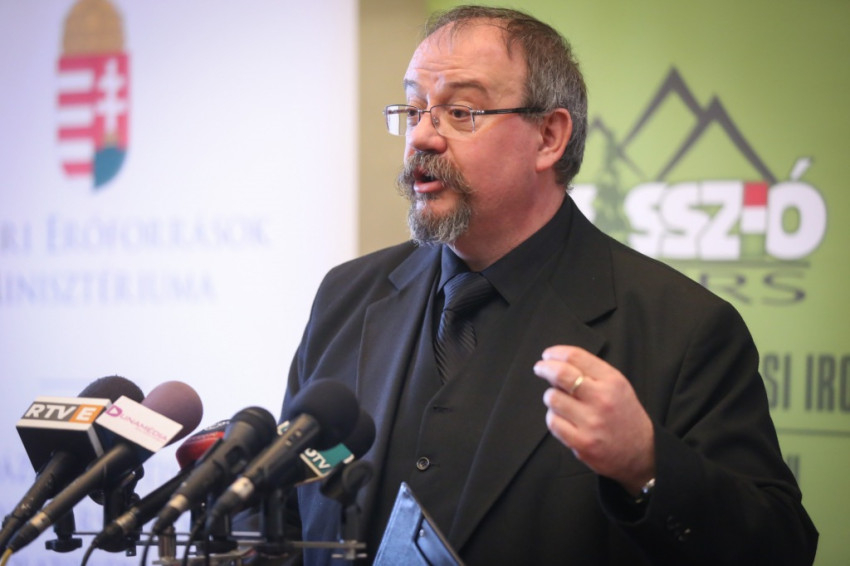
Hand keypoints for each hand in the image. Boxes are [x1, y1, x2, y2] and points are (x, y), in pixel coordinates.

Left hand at [533, 345, 654, 493]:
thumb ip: (592, 373)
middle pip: (561, 374)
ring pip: (553, 399)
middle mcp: (602, 399)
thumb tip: (558, 363)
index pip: (576, 357)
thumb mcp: (618, 386)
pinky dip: (554, 418)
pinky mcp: (582, 443)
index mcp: (612, 381)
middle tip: (540, 368)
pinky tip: (563, 419)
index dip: (556, 353)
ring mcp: (591, 422)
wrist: (642, 453)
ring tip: (561, 402)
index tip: (548, 355)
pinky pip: (553, 423)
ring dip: (552, 398)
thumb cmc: (624, 416)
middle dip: (545, 368)